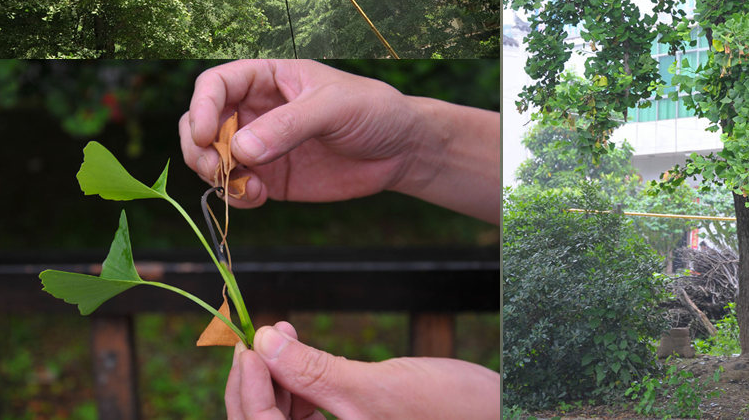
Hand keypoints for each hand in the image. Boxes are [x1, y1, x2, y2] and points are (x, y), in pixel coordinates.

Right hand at [179, 60, 498, 221]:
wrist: (401, 150)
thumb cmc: (372, 111)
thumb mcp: (335, 107)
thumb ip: (290, 125)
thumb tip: (240, 149)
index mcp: (268, 77)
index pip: (216, 84)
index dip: (201, 107)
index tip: (203, 134)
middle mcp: (256, 110)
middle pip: (200, 123)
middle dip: (199, 148)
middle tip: (219, 169)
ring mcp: (260, 145)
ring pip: (210, 158)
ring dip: (215, 176)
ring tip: (248, 187)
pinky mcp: (270, 177)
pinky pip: (235, 187)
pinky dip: (235, 195)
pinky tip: (259, 197)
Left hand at [225, 323, 499, 419]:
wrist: (501, 415)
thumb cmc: (450, 410)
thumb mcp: (375, 386)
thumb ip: (313, 370)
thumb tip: (264, 341)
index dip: (246, 388)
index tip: (248, 344)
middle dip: (256, 383)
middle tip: (260, 336)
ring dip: (277, 383)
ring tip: (284, 338)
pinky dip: (299, 391)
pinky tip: (303, 361)